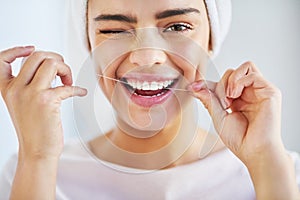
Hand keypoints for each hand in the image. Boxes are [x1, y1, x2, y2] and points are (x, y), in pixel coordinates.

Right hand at [0, 46, 86, 160]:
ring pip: (51, 63)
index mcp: (8, 88)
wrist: (37, 151)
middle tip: (61, 72)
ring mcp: (31, 94)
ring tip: (68, 81)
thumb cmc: (34, 128)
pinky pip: (67, 86)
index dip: (16, 50)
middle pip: (37, 56)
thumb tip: (49, 66)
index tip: (31, 49)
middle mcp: (16, 89)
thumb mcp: (22, 104)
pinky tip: (80, 93)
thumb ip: (28, 85)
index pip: (1, 60)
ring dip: (65, 68)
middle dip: (54, 59)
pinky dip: (77, 88)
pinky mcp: (47, 102)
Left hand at [188, 61, 282, 163]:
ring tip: (229, 99)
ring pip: (243, 68)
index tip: (194, 87)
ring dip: (230, 80)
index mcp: (237, 100)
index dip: (207, 84)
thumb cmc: (239, 139)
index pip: (221, 82)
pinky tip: (235, 96)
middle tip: (221, 103)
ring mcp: (259, 91)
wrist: (254, 151)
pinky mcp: (269, 91)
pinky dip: (239, 81)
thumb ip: (208, 99)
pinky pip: (251, 73)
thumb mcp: (218, 117)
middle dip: (220, 85)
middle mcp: (249, 93)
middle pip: (231, 73)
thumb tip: (194, 86)